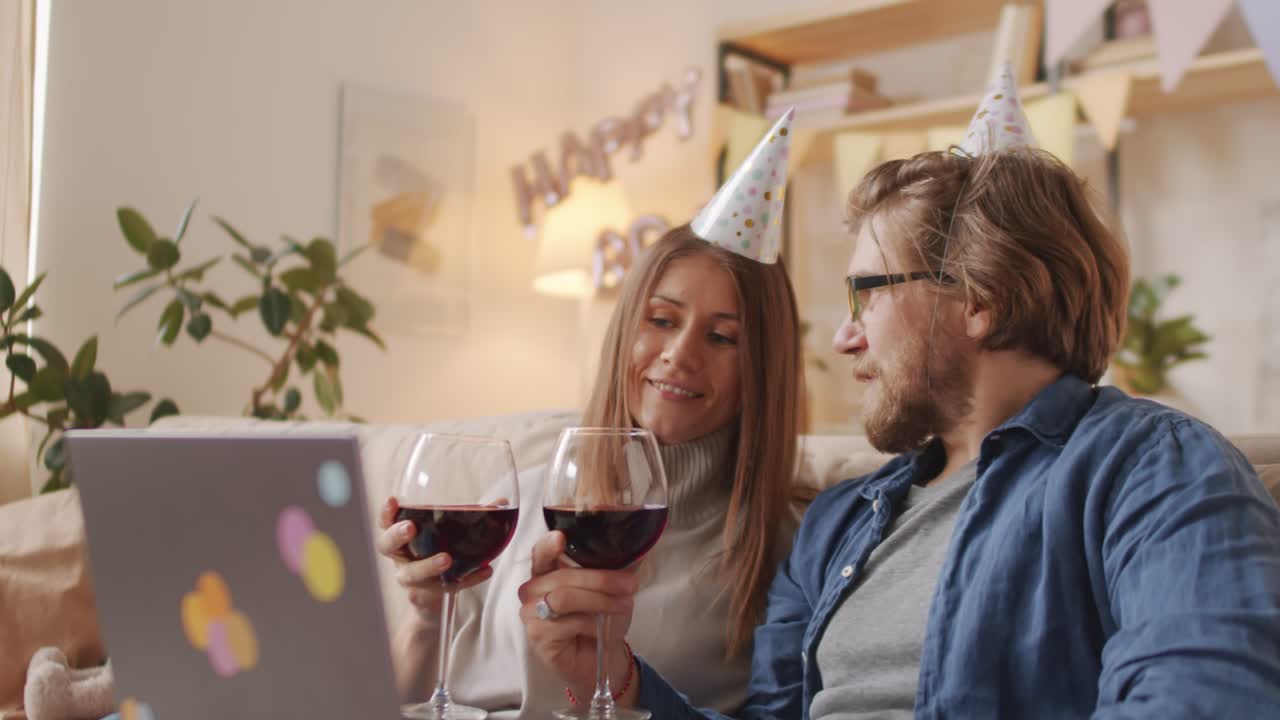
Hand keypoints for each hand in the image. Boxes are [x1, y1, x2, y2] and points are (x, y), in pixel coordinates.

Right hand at [376, 497, 492, 619]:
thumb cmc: (439, 557)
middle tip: (410, 527)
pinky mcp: (424, 597)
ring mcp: (409, 579)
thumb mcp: (451, 537)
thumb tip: (502, 500)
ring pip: (412, 573)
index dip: (386, 512)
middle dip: (396, 535)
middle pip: (387, 545)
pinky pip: (443, 587)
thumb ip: (472, 517)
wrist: (436, 602)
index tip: (393, 499)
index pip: (386, 522)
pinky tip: (485, 571)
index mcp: (403, 538)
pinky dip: (466, 579)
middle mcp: (401, 558)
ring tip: (447, 558)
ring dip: (428, 564)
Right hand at [518, 531, 638, 702]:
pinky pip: (566, 623)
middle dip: (600, 579)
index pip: (541, 552)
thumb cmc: (602, 617)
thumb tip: (640, 542)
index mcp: (546, 571)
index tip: (561, 537)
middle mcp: (533, 589)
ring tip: (624, 605)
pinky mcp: (538, 636)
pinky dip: (590, 624)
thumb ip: (618, 564)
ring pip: (565, 598)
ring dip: (600, 601)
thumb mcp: (612, 587)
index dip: (548, 545)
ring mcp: (531, 613)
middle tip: (629, 584)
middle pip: (563, 576)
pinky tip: (602, 629)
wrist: (603, 657)